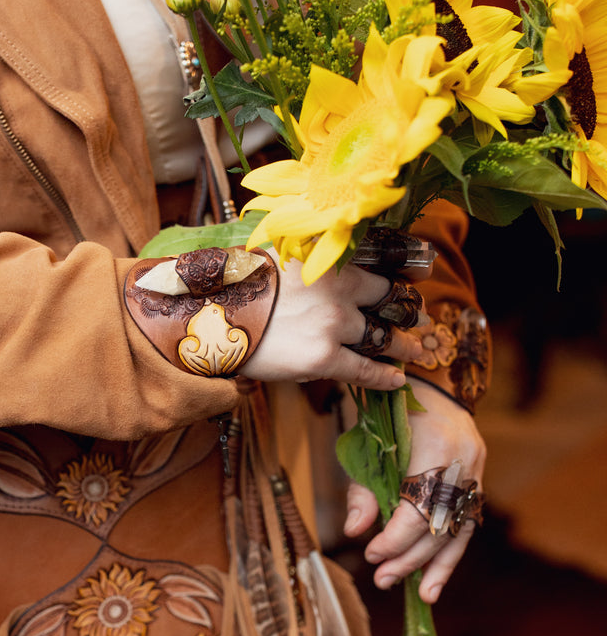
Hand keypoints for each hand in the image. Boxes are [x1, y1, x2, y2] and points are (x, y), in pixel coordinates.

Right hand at [241, 254, 422, 390]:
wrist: (213, 312)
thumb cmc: (240, 285)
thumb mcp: (277, 256)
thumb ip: (306, 258)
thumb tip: (320, 261)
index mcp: (329, 263)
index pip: (379, 271)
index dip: (401, 280)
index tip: (415, 285)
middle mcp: (339, 291)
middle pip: (388, 302)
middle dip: (409, 313)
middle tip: (422, 321)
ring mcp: (333, 325)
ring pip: (382, 337)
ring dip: (404, 346)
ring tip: (416, 352)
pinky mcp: (323, 357)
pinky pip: (364, 370)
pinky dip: (385, 377)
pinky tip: (398, 380)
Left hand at [343, 378, 486, 602]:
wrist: (430, 381)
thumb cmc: (388, 411)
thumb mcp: (367, 442)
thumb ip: (362, 488)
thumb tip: (355, 531)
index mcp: (435, 447)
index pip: (418, 509)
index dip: (395, 538)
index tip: (371, 553)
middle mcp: (464, 462)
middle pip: (440, 524)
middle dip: (411, 557)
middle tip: (383, 579)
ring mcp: (476, 471)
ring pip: (460, 529)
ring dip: (438, 565)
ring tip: (421, 596)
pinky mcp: (478, 479)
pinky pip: (466, 523)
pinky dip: (451, 552)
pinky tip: (436, 579)